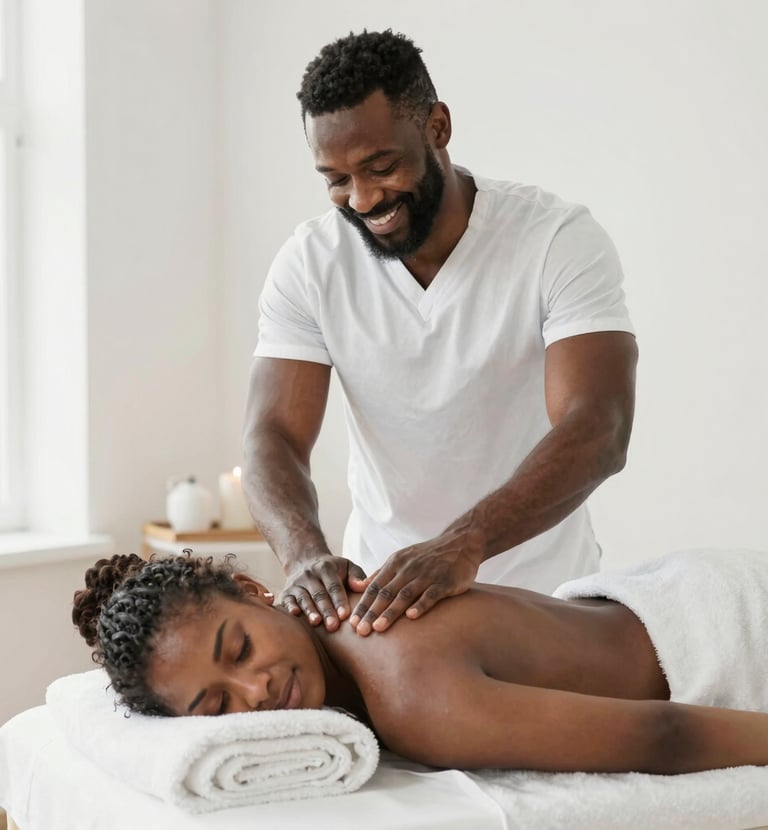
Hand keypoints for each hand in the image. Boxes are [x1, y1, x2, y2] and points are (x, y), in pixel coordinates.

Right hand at [278, 555, 367, 630]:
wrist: (306, 563)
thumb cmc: (333, 571)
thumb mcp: (347, 567)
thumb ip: (357, 576)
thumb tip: (363, 586)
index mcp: (326, 568)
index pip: (333, 585)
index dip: (339, 600)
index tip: (345, 615)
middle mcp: (309, 574)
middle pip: (319, 594)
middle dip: (326, 610)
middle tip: (333, 626)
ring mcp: (296, 583)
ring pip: (303, 598)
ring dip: (309, 610)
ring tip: (316, 622)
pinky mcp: (286, 592)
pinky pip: (286, 600)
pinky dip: (289, 607)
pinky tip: (295, 615)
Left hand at [349, 534, 480, 635]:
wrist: (460, 543)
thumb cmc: (428, 555)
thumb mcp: (402, 558)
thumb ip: (382, 573)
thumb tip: (361, 586)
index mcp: (395, 563)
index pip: (374, 587)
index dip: (362, 605)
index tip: (351, 624)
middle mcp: (408, 568)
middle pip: (386, 592)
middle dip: (371, 612)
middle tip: (359, 631)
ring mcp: (426, 574)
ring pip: (405, 594)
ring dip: (390, 612)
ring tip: (378, 627)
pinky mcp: (445, 581)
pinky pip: (431, 594)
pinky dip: (421, 604)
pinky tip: (411, 617)